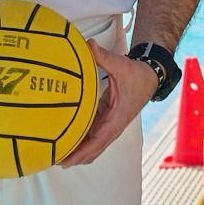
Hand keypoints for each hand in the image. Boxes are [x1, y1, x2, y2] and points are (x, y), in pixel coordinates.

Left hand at [62, 42, 158, 166]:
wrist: (151, 77)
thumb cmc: (138, 74)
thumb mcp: (122, 65)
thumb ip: (104, 57)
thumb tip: (89, 44)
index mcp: (117, 118)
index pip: (97, 142)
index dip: (80, 153)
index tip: (64, 160)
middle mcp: (114, 126)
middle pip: (93, 150)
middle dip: (75, 158)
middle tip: (52, 159)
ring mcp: (110, 125)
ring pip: (93, 146)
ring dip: (77, 152)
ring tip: (55, 153)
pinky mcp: (108, 120)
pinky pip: (93, 137)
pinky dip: (81, 142)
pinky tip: (66, 139)